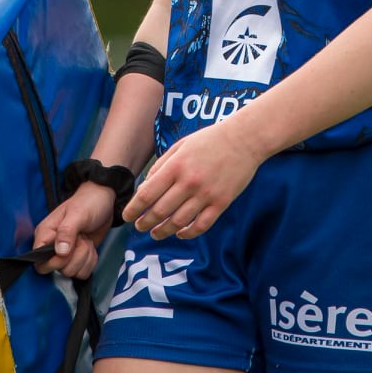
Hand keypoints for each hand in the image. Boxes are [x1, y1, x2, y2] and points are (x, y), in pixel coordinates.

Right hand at [35, 182, 116, 279]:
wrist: (105, 201)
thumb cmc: (89, 202)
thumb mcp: (78, 214)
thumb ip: (67, 231)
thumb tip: (60, 252)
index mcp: (45, 234)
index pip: (39, 261)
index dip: (55, 261)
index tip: (69, 250)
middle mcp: (52, 246)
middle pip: (57, 269)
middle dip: (75, 257)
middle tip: (81, 239)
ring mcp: (66, 253)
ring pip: (72, 272)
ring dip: (85, 257)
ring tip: (87, 240)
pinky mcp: (78, 257)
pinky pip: (82, 272)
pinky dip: (90, 261)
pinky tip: (91, 246)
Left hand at [122, 120, 264, 240]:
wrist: (245, 139)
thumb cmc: (210, 140)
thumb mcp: (180, 145)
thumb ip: (161, 165)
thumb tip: (146, 187)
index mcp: (176, 166)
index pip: (147, 194)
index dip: (134, 209)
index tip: (126, 216)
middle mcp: (189, 182)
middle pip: (160, 211)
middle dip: (145, 223)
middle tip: (139, 227)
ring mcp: (206, 194)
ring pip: (178, 222)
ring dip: (163, 231)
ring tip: (156, 233)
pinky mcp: (221, 203)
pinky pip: (201, 225)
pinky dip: (188, 233)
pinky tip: (180, 233)